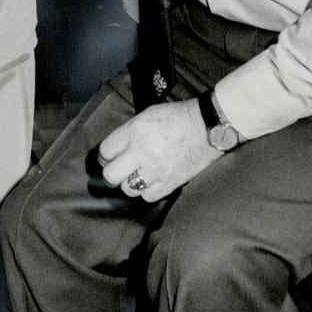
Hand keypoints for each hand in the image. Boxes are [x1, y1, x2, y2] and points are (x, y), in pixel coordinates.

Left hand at [98, 99, 218, 202]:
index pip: (105, 151)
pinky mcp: (168, 183)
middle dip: (111, 173)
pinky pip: (147, 196)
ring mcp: (154, 170)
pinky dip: (147, 191)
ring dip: (129, 183)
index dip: (104, 156)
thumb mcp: (149, 114)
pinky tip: (151, 182)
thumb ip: (131, 131)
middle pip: (111, 174)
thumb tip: (120, 146)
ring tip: (136, 177)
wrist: (207, 127)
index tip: (108, 157)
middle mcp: (141, 152)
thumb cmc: (179, 116)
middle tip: (117, 171)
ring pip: (127, 188)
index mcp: (134, 131)